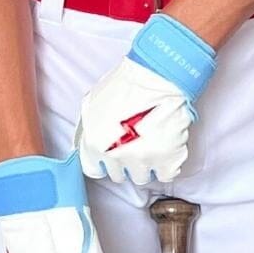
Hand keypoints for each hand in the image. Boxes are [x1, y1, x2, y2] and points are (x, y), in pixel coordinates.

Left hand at [74, 12, 218, 186]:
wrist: (159, 75)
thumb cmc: (127, 83)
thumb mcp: (92, 103)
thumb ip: (88, 128)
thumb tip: (87, 142)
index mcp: (94, 143)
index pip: (93, 169)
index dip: (103, 162)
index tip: (110, 156)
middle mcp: (115, 156)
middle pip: (118, 175)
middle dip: (125, 162)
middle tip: (134, 145)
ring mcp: (141, 160)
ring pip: (141, 177)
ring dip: (145, 165)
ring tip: (151, 145)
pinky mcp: (166, 160)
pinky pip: (165, 176)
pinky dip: (167, 166)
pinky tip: (166, 151)